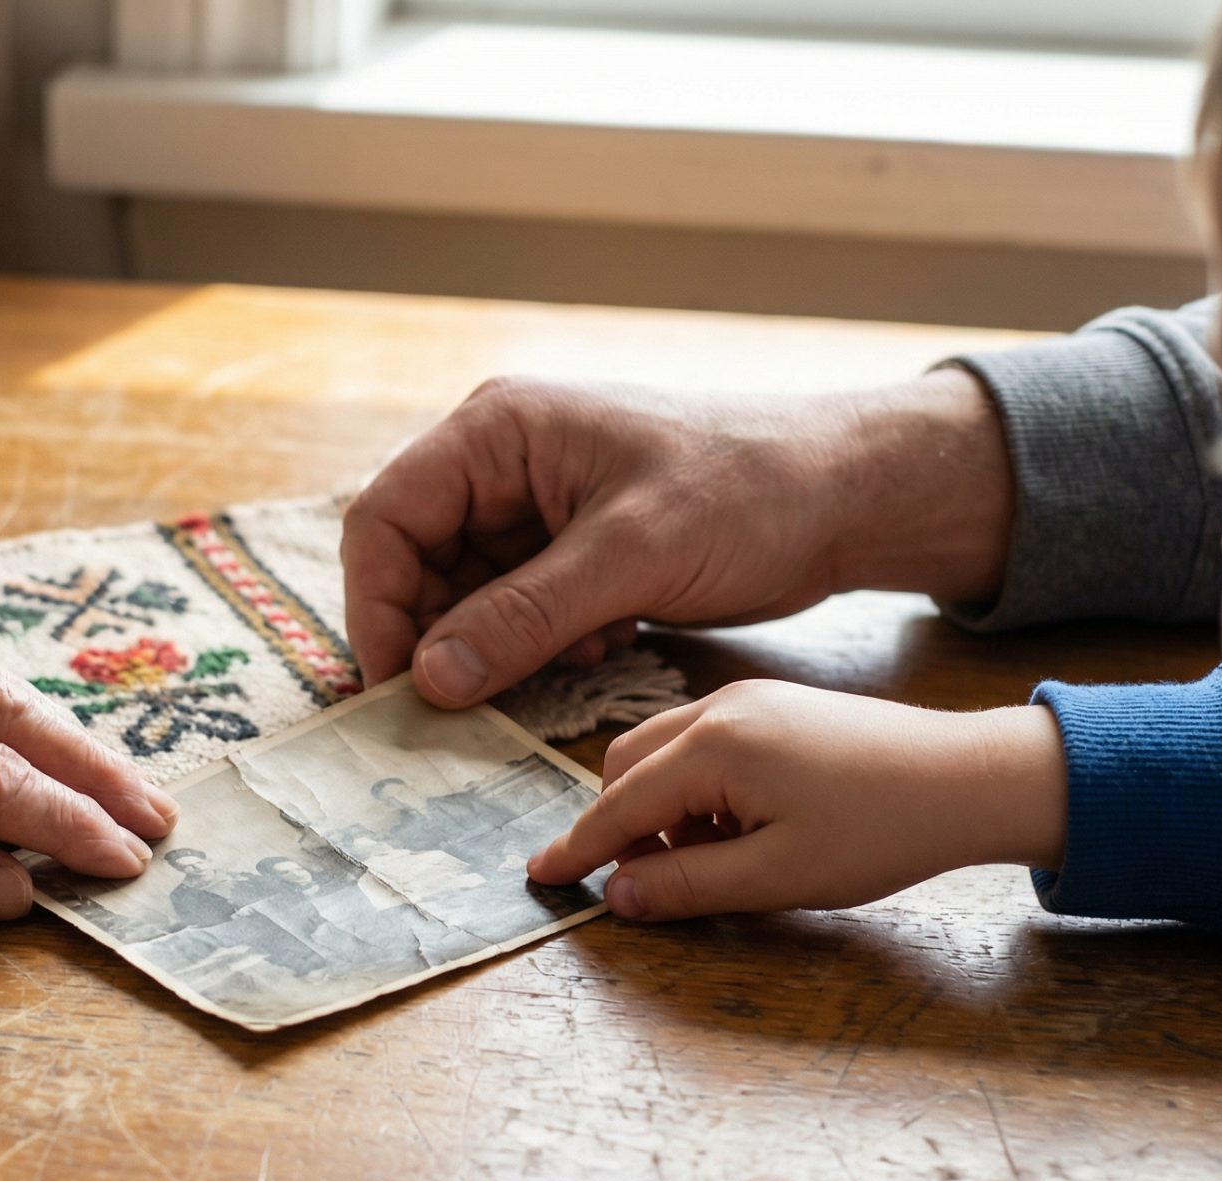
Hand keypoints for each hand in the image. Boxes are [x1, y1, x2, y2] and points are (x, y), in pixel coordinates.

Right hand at [340, 370, 1012, 706]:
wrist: (846, 497)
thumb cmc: (750, 491)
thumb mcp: (631, 555)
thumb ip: (523, 616)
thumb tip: (430, 679)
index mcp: (500, 430)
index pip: (387, 519)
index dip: (376, 606)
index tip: (397, 688)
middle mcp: (504, 464)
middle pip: (416, 565)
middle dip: (439, 638)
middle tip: (462, 709)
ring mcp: (536, 510)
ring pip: (466, 600)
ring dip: (498, 649)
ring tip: (571, 659)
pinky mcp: (573, 554)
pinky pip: (517, 616)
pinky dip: (542, 649)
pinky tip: (604, 647)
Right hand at [527, 681, 1064, 919]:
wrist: (968, 778)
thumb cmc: (881, 829)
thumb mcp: (777, 877)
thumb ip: (688, 885)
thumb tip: (620, 896)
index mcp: (714, 746)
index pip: (618, 804)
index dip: (578, 849)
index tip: (541, 878)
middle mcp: (720, 707)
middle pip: (627, 766)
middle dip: (620, 825)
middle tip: (641, 883)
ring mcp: (749, 699)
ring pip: (663, 752)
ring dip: (661, 808)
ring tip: (712, 861)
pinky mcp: (775, 705)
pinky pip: (703, 743)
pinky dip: (697, 788)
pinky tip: (741, 829)